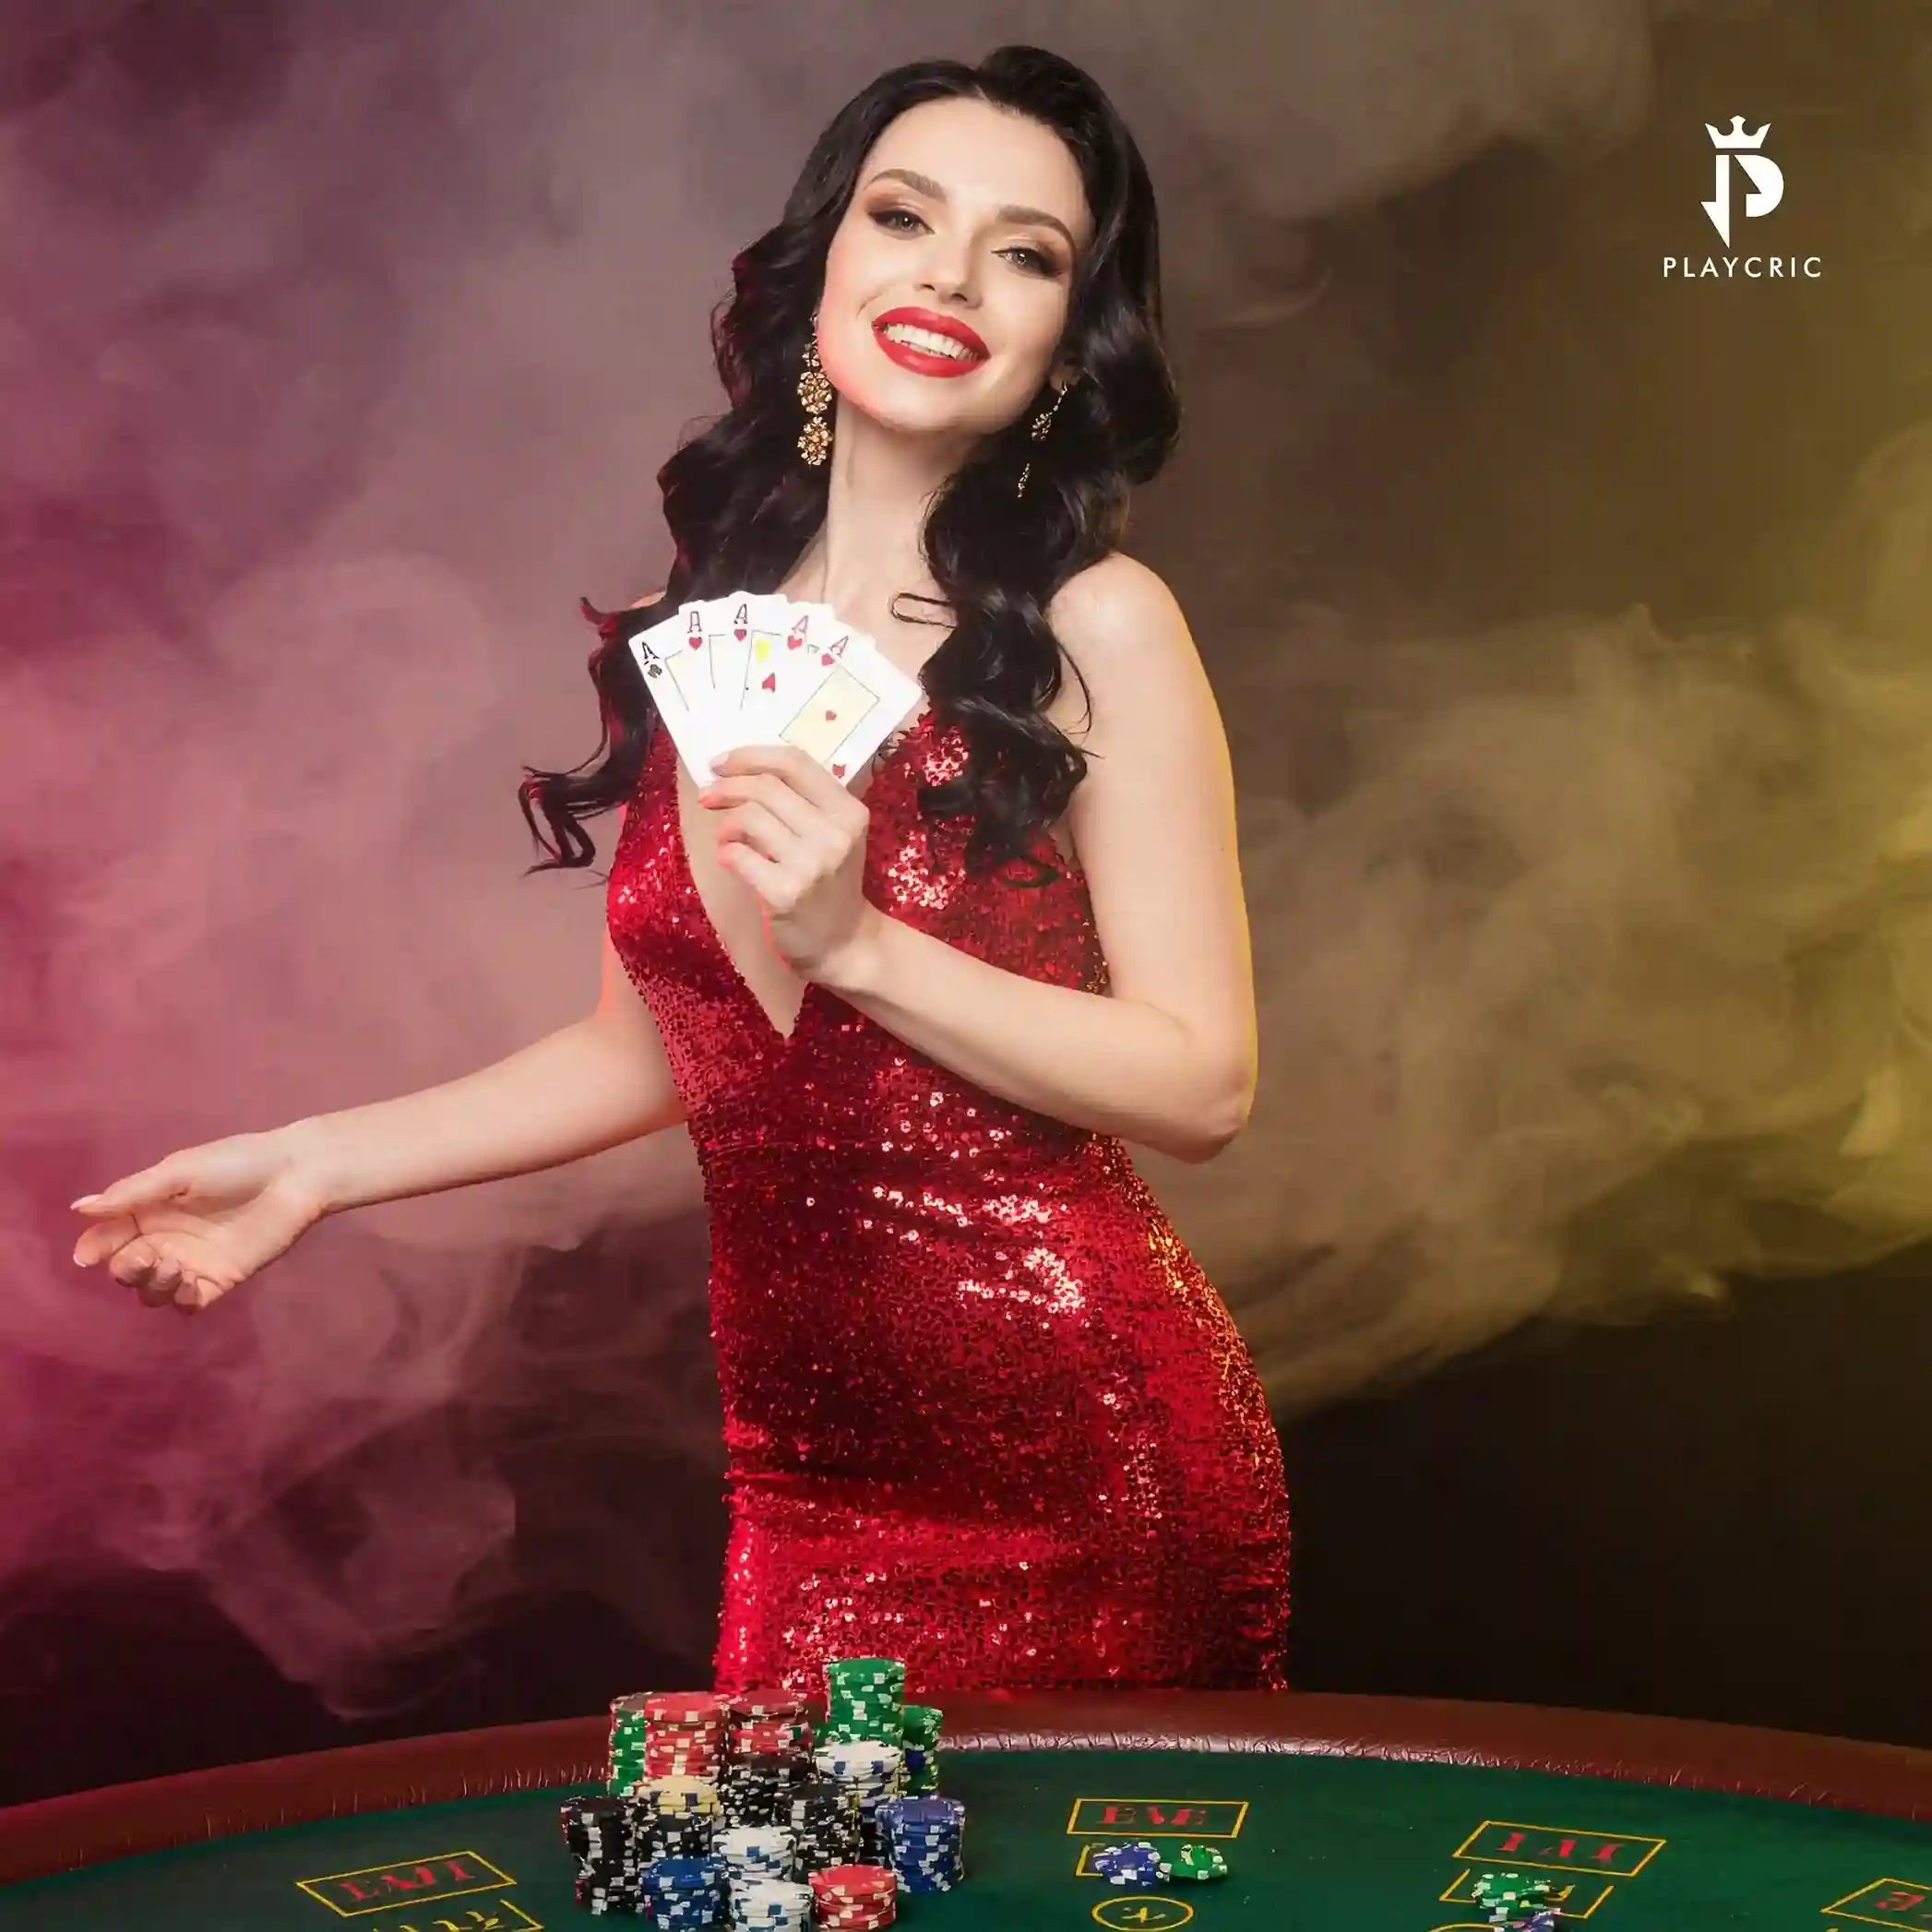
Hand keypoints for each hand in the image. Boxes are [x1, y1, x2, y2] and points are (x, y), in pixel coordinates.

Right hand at [70, 1127, 329, 1313]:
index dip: (95, 1248)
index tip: (88, 1256)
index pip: (111, 1236)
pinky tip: (187, 1283)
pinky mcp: (221, 1279)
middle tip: (142, 1258)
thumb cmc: (237, 1164)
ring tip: (170, 1267)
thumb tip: (79, 1208)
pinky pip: (189, 1303)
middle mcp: (167, 1239)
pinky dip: (179, 1300)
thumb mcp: (180, 1171)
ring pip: (154, 1291)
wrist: (295, 1175)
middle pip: (129, 1269)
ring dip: (151, 1286)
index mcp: (152, 1210)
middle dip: (125, 1270)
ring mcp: (193, 1262)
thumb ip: (133, 1193)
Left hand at [698, 745, 881, 983]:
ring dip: (727, 824)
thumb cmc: (830, 882)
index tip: (720, 763)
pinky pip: (738, 855)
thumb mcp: (834, 834)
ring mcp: (812, 865)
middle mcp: (835, 834)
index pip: (795, 763)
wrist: (843, 941)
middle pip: (766, 787)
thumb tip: (738, 770)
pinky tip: (731, 860)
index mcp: (849, 811)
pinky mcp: (786, 893)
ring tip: (727, 838)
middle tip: (709, 796)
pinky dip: (726, 852)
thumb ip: (803, 801)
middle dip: (727, 786)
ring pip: (749, 817)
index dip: (750, 756)